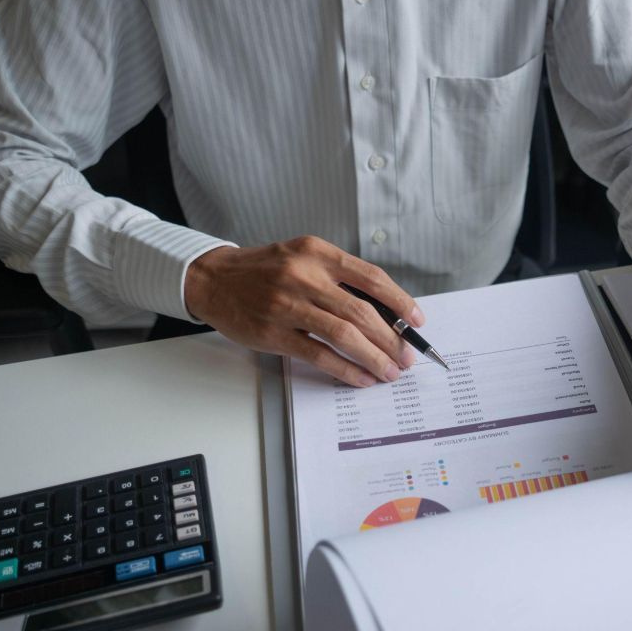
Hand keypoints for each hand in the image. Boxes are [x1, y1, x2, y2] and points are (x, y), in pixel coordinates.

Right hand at [185, 236, 422, 386]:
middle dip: (391, 338)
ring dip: (373, 356)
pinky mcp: (273, 333)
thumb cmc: (265, 271)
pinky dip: (345, 369)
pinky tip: (360, 377)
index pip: (371, 277)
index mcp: (317, 253)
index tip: (417, 320)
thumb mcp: (303, 258)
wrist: (213, 279)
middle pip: (362, 310)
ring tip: (389, 371)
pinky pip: (319, 355)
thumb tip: (385, 312)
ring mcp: (287, 305)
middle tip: (406, 356)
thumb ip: (339, 277)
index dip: (400, 301)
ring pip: (344, 334)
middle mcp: (304, 276)